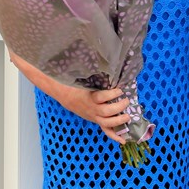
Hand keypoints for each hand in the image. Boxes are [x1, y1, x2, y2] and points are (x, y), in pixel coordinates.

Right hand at [9, 53, 128, 143]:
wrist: (59, 90)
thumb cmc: (70, 79)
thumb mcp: (77, 72)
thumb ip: (84, 64)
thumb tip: (88, 49)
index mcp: (86, 96)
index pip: (101, 97)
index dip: (112, 94)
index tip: (121, 88)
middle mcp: (89, 108)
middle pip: (105, 112)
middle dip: (118, 107)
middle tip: (126, 100)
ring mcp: (92, 115)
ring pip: (107, 122)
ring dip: (119, 120)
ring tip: (128, 115)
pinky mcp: (94, 118)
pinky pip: (105, 130)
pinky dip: (115, 135)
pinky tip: (124, 139)